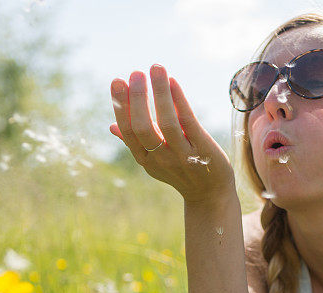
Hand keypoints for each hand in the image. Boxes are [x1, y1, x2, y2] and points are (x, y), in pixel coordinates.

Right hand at [110, 65, 233, 203]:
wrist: (210, 195)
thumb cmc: (181, 173)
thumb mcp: (155, 161)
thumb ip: (136, 143)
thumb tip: (112, 126)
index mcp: (146, 159)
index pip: (128, 131)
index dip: (121, 106)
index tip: (117, 81)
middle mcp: (161, 159)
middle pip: (142, 127)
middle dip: (137, 98)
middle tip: (135, 73)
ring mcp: (183, 155)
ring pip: (166, 122)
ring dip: (159, 93)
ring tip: (155, 68)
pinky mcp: (203, 149)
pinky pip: (188, 122)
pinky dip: (179, 100)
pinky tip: (173, 81)